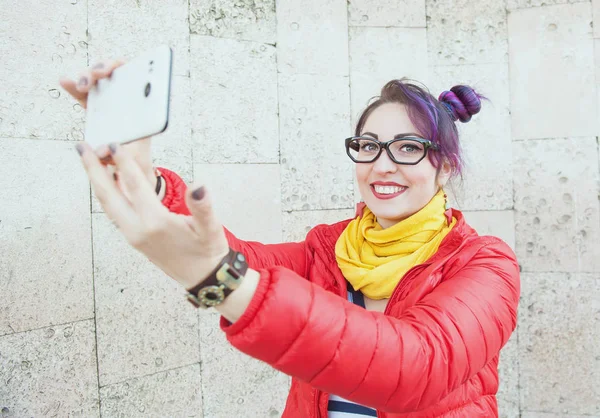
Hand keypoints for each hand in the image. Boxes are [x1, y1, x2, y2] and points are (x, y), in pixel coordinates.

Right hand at [60, 60, 155, 193]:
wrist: (130, 165)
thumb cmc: (136, 156)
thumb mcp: (135, 155)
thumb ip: (119, 152)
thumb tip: (100, 150)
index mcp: (140, 104)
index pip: (133, 75)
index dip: (123, 66)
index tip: (116, 66)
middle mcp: (124, 98)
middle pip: (112, 73)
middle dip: (103, 67)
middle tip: (99, 74)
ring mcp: (108, 101)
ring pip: (95, 80)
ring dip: (87, 76)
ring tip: (82, 84)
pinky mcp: (94, 108)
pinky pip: (82, 94)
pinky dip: (72, 86)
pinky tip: (64, 80)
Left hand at [76, 141, 229, 288]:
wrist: (203, 277)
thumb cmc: (207, 251)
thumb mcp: (211, 228)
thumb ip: (203, 207)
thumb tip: (198, 186)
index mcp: (156, 223)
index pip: (135, 186)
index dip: (123, 163)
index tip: (113, 143)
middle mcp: (138, 229)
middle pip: (108, 194)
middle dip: (93, 169)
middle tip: (81, 147)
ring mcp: (132, 235)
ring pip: (107, 204)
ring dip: (96, 181)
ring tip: (88, 160)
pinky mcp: (133, 238)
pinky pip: (114, 211)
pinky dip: (106, 194)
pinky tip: (107, 183)